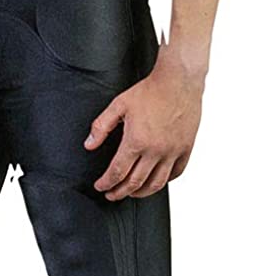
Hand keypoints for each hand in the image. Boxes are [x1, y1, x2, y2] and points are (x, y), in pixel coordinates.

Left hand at [83, 43, 204, 199]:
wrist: (179, 81)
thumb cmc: (150, 91)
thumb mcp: (119, 105)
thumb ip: (101, 126)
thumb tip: (89, 145)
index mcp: (136, 141)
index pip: (118, 172)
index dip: (107, 183)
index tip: (101, 186)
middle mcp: (156, 150)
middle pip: (135, 182)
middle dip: (120, 192)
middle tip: (112, 195)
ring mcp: (173, 151)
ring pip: (157, 183)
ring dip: (141, 193)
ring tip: (132, 193)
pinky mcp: (186, 148)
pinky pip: (176, 173)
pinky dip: (165, 181)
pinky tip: (156, 180)